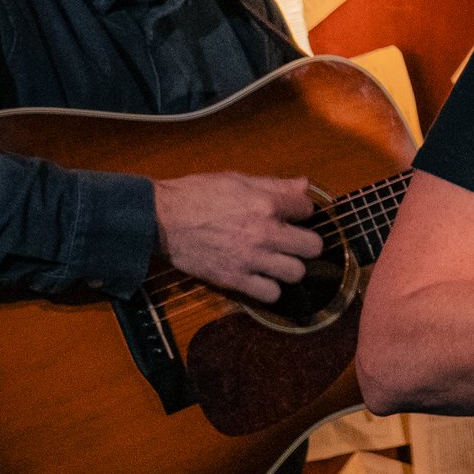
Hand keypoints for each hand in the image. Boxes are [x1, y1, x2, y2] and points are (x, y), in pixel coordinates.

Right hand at [155, 172, 323, 304]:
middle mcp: (264, 233)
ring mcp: (250, 259)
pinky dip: (270, 289)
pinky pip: (270, 294)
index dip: (301, 211)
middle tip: (294, 242)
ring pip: (296, 273)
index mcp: (266, 204)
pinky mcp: (234, 279)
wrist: (161, 219)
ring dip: (290, 268)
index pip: (308, 209)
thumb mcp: (236, 180)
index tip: (292, 215)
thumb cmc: (196, 195)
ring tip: (279, 262)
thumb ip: (274, 184)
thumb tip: (304, 185)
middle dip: (306, 243)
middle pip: (312, 247)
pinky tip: (262, 278)